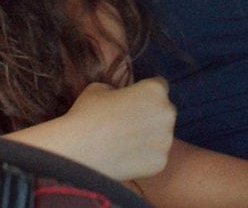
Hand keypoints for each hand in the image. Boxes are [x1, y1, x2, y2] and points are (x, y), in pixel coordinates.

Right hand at [61, 77, 175, 180]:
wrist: (80, 152)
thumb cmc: (88, 114)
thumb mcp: (100, 88)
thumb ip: (119, 90)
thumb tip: (122, 97)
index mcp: (154, 90)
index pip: (159, 86)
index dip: (146, 92)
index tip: (135, 100)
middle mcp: (167, 113)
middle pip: (164, 111)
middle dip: (151, 114)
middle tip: (130, 122)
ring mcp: (166, 140)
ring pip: (161, 134)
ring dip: (149, 135)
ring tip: (126, 141)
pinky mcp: (160, 163)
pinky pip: (155, 155)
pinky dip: (145, 156)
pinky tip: (127, 156)